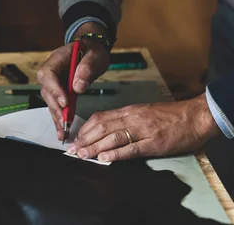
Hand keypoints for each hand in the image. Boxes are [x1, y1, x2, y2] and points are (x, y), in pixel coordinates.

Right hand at [37, 22, 109, 140]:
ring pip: (50, 101)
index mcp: (56, 60)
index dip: (54, 89)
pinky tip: (62, 130)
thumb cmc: (92, 51)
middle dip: (55, 107)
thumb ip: (86, 68)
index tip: (65, 101)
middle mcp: (50, 72)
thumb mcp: (94, 56)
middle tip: (65, 121)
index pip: (48, 75)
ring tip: (63, 131)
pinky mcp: (59, 92)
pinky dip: (60, 117)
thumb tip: (78, 87)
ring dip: (56, 116)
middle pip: (47, 91)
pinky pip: (57, 105)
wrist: (91, 50)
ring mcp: (53, 83)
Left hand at [67, 94, 220, 161]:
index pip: (100, 118)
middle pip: (102, 127)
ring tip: (83, 155)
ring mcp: (144, 130)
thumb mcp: (143, 112)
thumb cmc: (170, 115)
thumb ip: (125, 119)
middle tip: (73, 150)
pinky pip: (131, 148)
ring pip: (113, 137)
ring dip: (95, 147)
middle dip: (85, 139)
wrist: (195, 116)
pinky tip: (104, 158)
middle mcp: (133, 118)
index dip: (85, 129)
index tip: (75, 138)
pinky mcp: (155, 143)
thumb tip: (105, 129)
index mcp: (129, 111)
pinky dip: (115, 153)